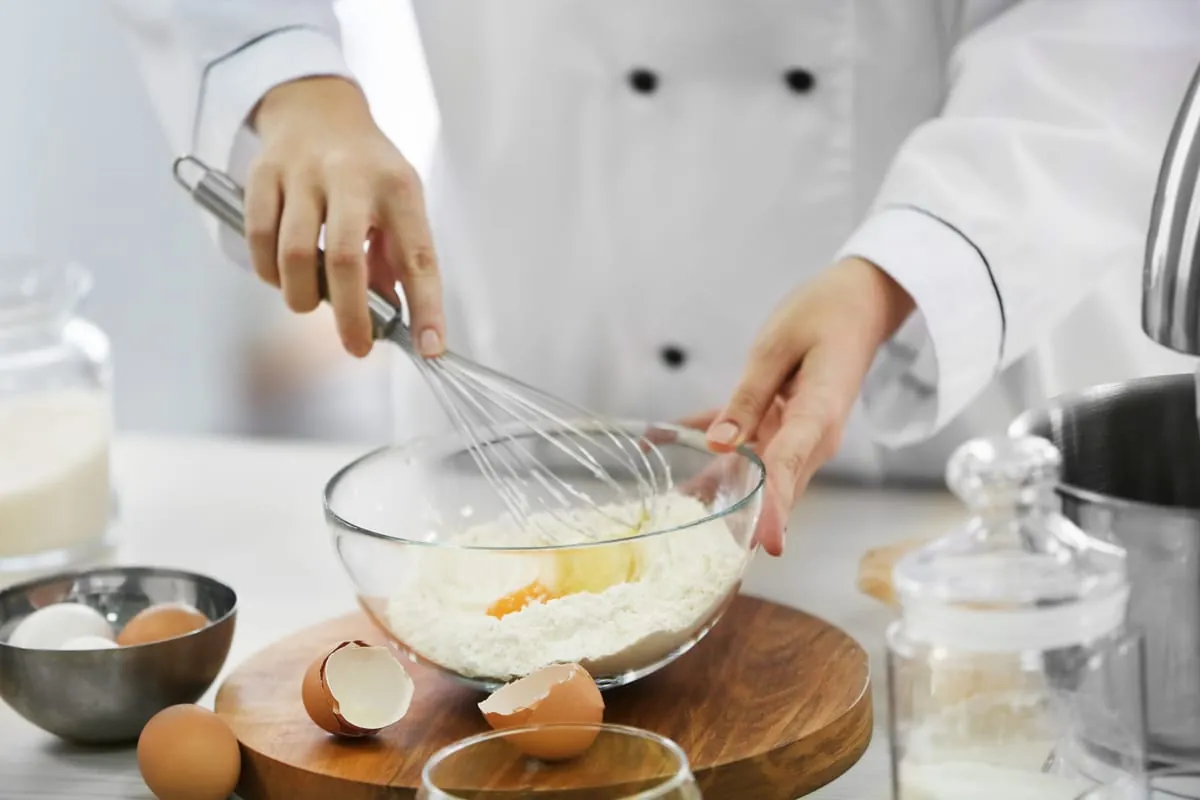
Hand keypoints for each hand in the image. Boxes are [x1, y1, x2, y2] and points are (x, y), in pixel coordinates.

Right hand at [247, 76, 444, 358]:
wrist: (317, 107)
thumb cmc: (367, 170)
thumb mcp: (399, 203)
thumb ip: (396, 259)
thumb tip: (391, 317)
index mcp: (398, 188)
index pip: (418, 256)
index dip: (426, 306)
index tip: (430, 347)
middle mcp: (351, 177)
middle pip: (346, 260)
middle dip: (352, 316)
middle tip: (357, 345)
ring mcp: (303, 173)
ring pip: (294, 254)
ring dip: (302, 295)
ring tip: (310, 301)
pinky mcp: (263, 174)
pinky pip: (258, 239)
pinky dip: (269, 271)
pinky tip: (281, 274)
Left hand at [697, 257, 914, 555]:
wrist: (858, 303)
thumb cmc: (824, 315)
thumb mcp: (777, 345)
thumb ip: (748, 396)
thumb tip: (719, 442)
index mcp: (817, 414)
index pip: (789, 467)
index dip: (772, 507)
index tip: (762, 544)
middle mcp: (813, 438)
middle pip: (775, 489)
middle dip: (742, 521)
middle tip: (703, 556)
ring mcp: (801, 437)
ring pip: (758, 478)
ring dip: (718, 494)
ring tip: (672, 514)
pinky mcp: (787, 429)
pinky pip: (749, 450)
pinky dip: (712, 448)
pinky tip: (661, 440)